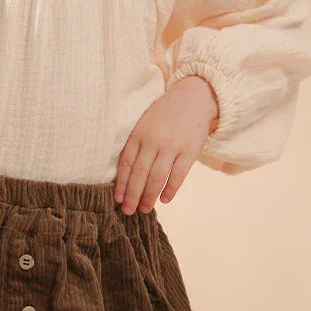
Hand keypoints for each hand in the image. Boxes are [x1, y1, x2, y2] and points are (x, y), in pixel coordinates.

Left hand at [114, 75, 218, 213]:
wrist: (192, 99)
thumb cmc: (163, 115)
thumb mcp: (144, 124)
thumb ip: (136, 145)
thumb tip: (126, 176)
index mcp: (139, 134)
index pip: (127, 163)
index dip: (122, 184)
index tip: (118, 200)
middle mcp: (154, 141)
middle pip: (140, 173)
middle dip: (133, 195)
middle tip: (129, 212)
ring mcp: (172, 146)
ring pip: (158, 177)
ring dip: (150, 196)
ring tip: (145, 209)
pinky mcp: (190, 151)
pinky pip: (178, 175)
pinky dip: (170, 189)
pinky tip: (164, 200)